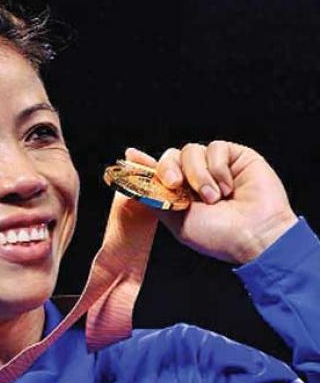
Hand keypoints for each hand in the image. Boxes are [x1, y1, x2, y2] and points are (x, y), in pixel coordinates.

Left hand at [125, 141, 297, 263]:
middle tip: (175, 184)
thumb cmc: (217, 235)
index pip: (158, 172)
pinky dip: (218, 168)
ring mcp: (214, 166)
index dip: (144, 164)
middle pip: (170, 157)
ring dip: (198, 175)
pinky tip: (228, 188)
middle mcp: (195, 178)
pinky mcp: (235, 156)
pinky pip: (215, 147)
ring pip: (190, 151)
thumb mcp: (175, 219)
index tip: (129, 156)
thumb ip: (154, 197)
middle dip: (168, 169)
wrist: (254, 235)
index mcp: (180, 194)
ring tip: (214, 197)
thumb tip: (130, 182)